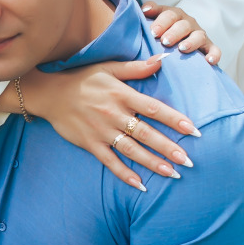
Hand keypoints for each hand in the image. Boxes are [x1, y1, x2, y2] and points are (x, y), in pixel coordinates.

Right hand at [20, 58, 201, 190]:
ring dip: (152, 163)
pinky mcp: (90, 144)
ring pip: (131, 150)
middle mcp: (114, 114)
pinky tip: (140, 185)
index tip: (194, 130)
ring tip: (172, 174)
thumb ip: (136, 67)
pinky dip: (124, 174)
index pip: (154, 109)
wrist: (50, 93)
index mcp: (122, 95)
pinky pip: (110, 162)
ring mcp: (101, 131)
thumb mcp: (109, 68)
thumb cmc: (82, 79)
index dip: (175, 119)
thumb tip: (163, 59)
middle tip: (189, 161)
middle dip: (168, 148)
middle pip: (146, 133)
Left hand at [141, 2, 220, 64]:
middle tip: (165, 41)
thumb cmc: (162, 32)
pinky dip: (214, 54)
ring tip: (182, 49)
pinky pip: (214, 49)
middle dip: (174, 33)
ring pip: (198, 36)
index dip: (161, 22)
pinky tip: (209, 60)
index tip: (153, 32)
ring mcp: (199, 34)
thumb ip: (149, 14)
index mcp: (174, 15)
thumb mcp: (155, 20)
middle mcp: (188, 23)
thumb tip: (145, 10)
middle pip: (183, 25)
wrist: (179, 42)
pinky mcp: (209, 47)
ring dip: (191, 42)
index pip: (168, 15)